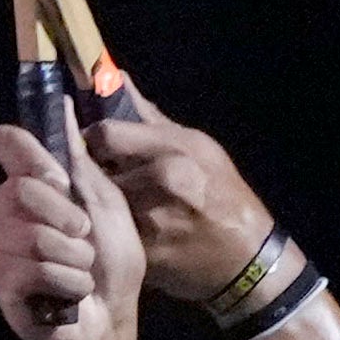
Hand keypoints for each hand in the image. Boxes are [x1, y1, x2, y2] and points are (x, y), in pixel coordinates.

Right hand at [0, 111, 130, 339]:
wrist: (111, 317)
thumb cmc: (112, 258)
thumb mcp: (105, 200)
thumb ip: (79, 158)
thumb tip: (62, 101)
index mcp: (31, 184)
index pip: (6, 142)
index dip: (26, 151)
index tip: (56, 175)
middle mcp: (4, 210)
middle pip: (19, 188)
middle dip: (66, 215)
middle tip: (86, 235)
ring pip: (27, 234)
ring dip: (71, 256)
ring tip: (82, 269)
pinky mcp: (0, 282)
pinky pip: (28, 270)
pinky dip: (65, 282)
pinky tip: (72, 292)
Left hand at [82, 91, 271, 307]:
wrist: (248, 257)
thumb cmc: (224, 195)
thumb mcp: (200, 147)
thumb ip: (153, 119)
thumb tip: (119, 82)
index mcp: (175, 149)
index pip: (106, 134)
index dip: (91, 140)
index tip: (91, 147)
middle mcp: (162, 180)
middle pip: (96, 170)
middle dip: (94, 174)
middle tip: (100, 179)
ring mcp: (152, 219)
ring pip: (100, 203)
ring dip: (101, 204)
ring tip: (113, 206)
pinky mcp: (143, 253)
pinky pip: (110, 234)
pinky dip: (111, 232)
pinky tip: (121, 232)